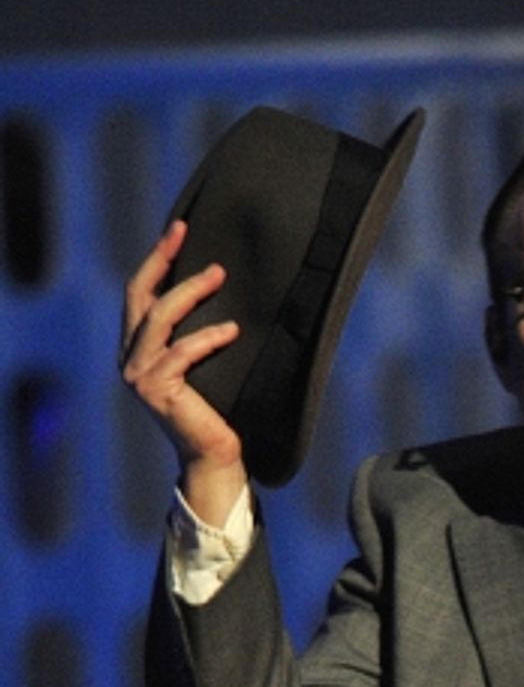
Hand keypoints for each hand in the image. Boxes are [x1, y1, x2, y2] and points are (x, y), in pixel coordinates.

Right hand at [119, 219, 246, 524]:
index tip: (178, 230)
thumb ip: (192, 333)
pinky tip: (232, 330)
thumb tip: (216, 285)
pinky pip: (183, 351)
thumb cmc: (214, 410)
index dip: (156, 259)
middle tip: (187, 234)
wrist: (213, 456)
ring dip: (190, 291)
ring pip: (160, 317)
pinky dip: (209, 337)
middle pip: (140, 295)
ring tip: (219, 274)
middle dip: (162, 260)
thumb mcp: (200, 364)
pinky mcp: (156, 390)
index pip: (139, 293)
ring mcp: (138, 375)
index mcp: (135, 349)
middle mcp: (129, 359)